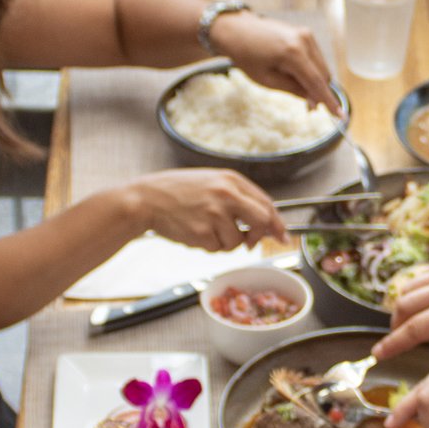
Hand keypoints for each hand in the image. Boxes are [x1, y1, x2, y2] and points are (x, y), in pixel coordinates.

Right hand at [126, 168, 287, 250]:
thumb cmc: (178, 191)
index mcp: (231, 179)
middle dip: (258, 236)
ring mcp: (214, 213)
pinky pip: (216, 248)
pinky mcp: (202, 232)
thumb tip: (265, 222)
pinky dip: (208, 246)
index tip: (282, 236)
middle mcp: (226, 194)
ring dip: (224, 242)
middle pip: (261, 221)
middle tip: (249, 242)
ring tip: (204, 228)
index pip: (266, 203)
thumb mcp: (211, 182)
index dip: (277, 223)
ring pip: (237, 241)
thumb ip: (238, 198)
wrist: (146, 199)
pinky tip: (193, 232)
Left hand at [212, 12, 337, 110]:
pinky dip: (311, 70)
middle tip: (308, 108)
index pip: (317, 82)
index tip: (340, 116)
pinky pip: (316, 58)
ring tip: (295, 87)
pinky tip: (295, 74)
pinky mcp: (305, 34)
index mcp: (293, 53)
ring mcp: (306, 35)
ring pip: (322, 67)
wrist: (237, 30)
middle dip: (319, 92)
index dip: (329, 101)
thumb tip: (314, 100)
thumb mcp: (267, 80)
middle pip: (323, 75)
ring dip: (315, 81)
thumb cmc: (247, 56)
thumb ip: (294, 90)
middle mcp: (304, 41)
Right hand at [375, 252, 428, 356]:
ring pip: (409, 288)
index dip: (393, 344)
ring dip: (403, 307)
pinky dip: (419, 291)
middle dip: (395, 324)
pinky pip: (423, 276)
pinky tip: (427, 303)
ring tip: (411, 321)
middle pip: (404, 305)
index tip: (379, 353)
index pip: (415, 329)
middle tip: (397, 337)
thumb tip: (416, 335)